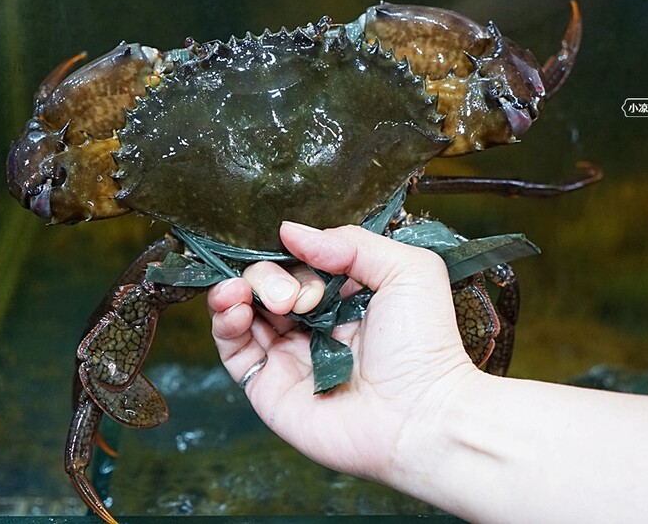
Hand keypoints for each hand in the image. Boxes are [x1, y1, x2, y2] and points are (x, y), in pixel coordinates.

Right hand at [206, 222, 478, 481]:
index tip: (304, 260)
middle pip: (267, 284)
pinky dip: (224, 324)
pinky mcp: (269, 387)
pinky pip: (233, 351)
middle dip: (268, 278)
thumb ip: (350, 242)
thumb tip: (289, 231)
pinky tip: (235, 308)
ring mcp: (289, 356)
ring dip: (233, 292)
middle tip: (294, 299)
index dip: (292, 257)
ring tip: (241, 293)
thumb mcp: (405, 270)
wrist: (420, 416)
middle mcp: (314, 325)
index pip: (299, 263)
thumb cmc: (423, 343)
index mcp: (344, 297)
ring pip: (242, 313)